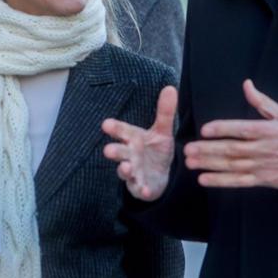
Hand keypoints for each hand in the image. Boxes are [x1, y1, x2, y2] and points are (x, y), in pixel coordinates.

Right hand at [102, 86, 176, 200]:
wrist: (160, 174)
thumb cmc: (156, 150)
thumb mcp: (163, 131)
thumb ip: (165, 112)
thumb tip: (171, 88)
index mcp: (133, 139)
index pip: (122, 131)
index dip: (114, 128)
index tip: (106, 124)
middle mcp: (129, 155)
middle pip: (119, 152)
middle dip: (114, 151)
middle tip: (108, 150)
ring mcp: (132, 172)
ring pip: (125, 171)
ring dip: (125, 170)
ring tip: (126, 168)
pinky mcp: (140, 187)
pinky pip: (139, 189)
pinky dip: (142, 189)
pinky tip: (145, 190)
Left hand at [184, 79, 277, 189]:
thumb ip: (262, 101)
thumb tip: (247, 84)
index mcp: (267, 130)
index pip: (241, 129)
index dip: (223, 129)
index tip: (205, 130)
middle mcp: (262, 149)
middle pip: (232, 150)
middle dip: (208, 150)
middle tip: (188, 149)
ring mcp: (261, 166)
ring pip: (231, 166)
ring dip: (209, 165)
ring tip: (190, 163)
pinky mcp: (261, 179)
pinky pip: (238, 181)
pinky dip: (221, 181)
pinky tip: (204, 180)